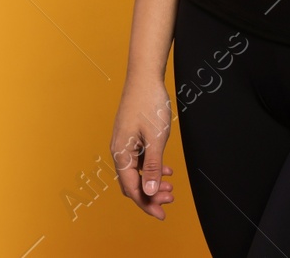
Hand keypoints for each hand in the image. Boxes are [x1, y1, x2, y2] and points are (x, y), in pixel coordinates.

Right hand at [110, 78, 176, 219]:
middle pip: (131, 183)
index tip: (162, 215)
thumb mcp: (156, 138)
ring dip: (152, 182)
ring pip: (136, 172)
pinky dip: (151, 167)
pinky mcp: (130, 135)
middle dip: (150, 195)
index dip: (147, 204)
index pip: (131, 188)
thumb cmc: (149, 104)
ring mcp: (124, 142)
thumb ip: (152, 166)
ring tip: (170, 187)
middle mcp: (119, 150)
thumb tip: (150, 193)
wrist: (144, 76)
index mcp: (121, 153)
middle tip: (171, 200)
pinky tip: (166, 169)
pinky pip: (138, 160)